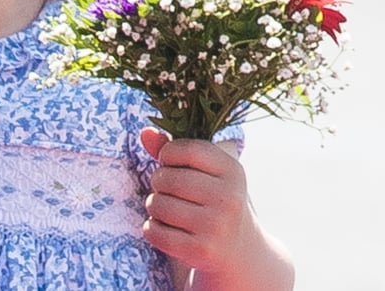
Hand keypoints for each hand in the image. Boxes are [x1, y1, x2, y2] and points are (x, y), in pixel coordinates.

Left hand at [139, 127, 256, 278]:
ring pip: (158, 204)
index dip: (168, 154)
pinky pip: (155, 232)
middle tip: (165, 189)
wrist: (239, 251)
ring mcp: (217, 226)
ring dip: (153, 205)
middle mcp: (229, 198)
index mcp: (232, 170)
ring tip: (165, 208)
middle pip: (168, 178)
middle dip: (158, 181)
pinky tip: (164, 228)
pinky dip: (151, 228)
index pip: (187, 150)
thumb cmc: (214, 201)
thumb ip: (175, 151)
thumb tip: (145, 133)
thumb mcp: (206, 172)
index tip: (168, 163)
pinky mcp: (202, 251)